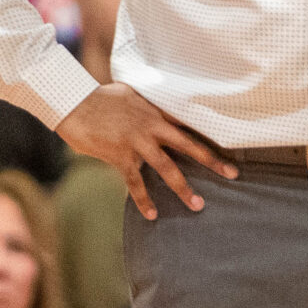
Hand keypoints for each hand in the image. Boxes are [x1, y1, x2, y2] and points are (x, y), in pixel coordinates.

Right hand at [57, 83, 235, 218]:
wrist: (74, 102)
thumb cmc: (99, 97)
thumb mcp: (130, 92)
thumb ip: (147, 103)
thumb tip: (155, 105)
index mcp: (156, 111)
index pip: (189, 124)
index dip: (209, 135)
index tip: (230, 145)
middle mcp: (152, 126)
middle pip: (188, 145)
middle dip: (212, 161)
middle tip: (233, 174)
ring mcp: (137, 142)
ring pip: (167, 167)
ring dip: (183, 188)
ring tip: (198, 205)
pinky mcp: (121, 156)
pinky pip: (136, 182)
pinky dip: (144, 199)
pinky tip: (152, 214)